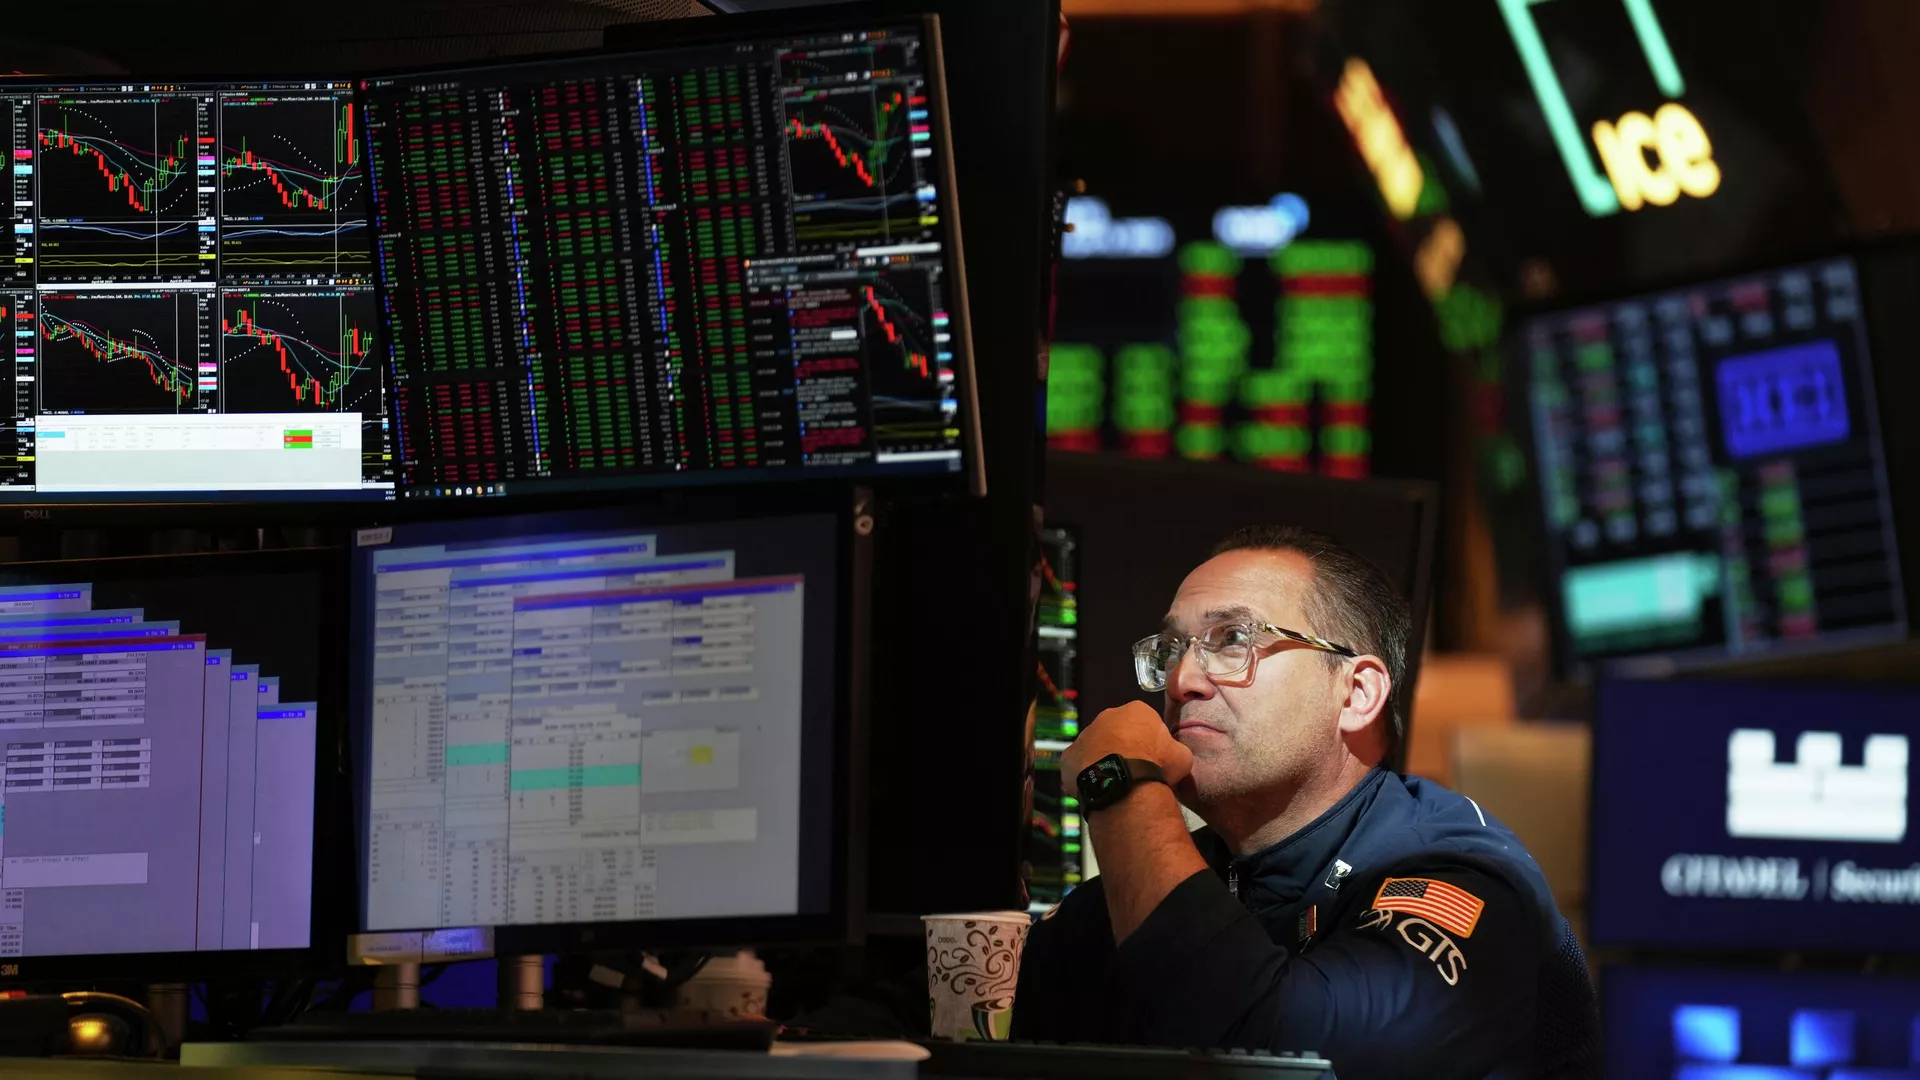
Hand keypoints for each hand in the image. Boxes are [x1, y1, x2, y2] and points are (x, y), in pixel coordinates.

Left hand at [1062, 700, 1193, 789]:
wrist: (1126, 784)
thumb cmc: (1157, 765)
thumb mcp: (1182, 756)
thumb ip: (1175, 750)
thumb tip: (1173, 755)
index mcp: (1136, 711)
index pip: (1144, 722)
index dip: (1149, 741)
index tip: (1152, 758)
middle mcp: (1107, 716)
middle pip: (1116, 731)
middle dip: (1123, 747)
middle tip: (1133, 769)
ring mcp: (1084, 735)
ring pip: (1095, 747)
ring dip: (1103, 760)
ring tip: (1115, 782)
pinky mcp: (1068, 756)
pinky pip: (1078, 765)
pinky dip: (1086, 775)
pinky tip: (1097, 789)